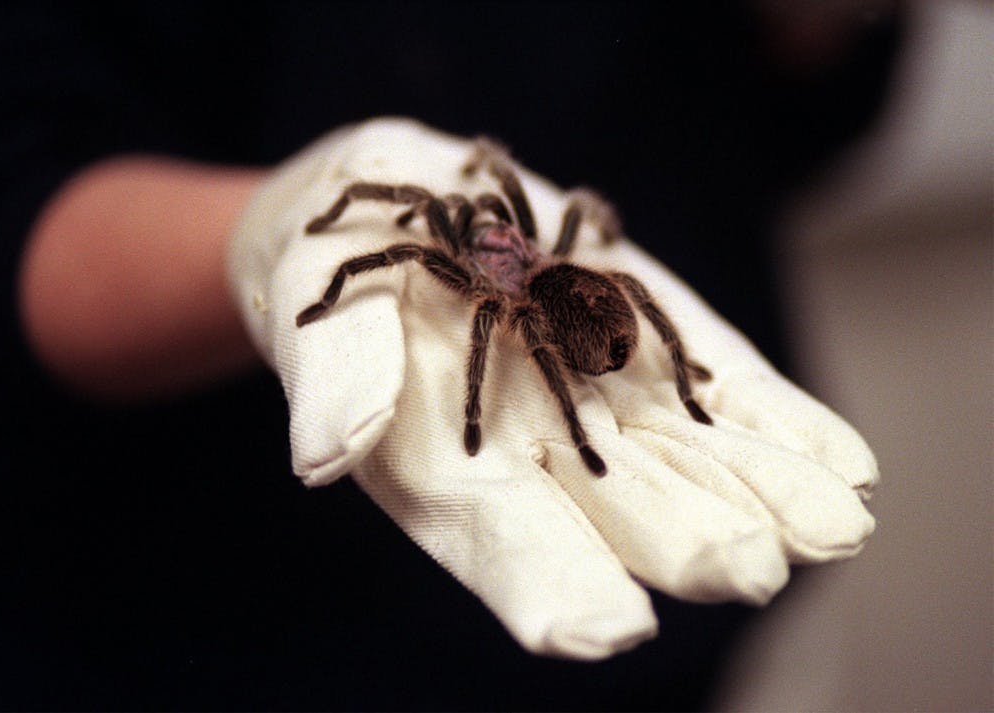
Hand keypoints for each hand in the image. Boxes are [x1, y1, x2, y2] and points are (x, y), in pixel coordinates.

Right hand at [228, 117, 876, 658]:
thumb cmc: (332, 267)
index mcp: (446, 470)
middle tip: (750, 567)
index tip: (610, 628)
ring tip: (828, 525)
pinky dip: (771, 422)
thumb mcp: (315, 304)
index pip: (502, 546)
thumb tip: (328, 458)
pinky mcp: (639, 334)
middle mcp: (535, 449)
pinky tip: (840, 462)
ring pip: (686, 459)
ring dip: (756, 492)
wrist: (388, 206)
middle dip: (685, 540)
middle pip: (619, 513)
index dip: (553, 588)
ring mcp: (598, 390)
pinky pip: (713, 386)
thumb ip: (332, 379)